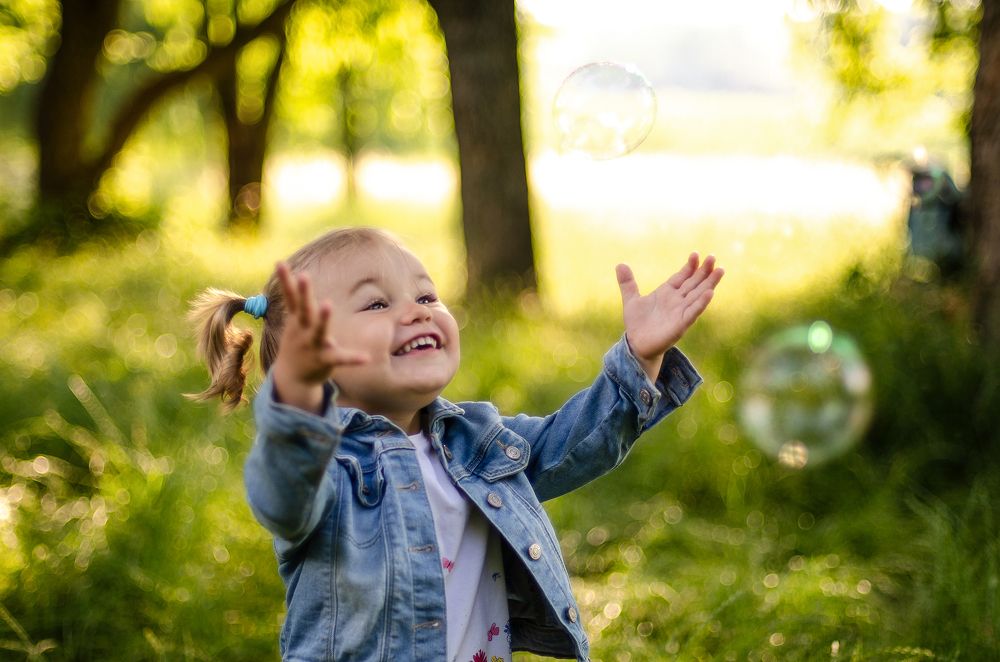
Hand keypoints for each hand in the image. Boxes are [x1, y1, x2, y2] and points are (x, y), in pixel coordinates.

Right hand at [271, 262, 368, 412]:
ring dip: (323, 318)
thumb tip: (295, 272)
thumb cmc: (297, 343)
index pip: (291, 297)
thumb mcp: (294, 322)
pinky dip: (353, 358)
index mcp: (297, 320)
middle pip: (304, 310)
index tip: (279, 263)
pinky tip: (366, 357)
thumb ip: (297, 300)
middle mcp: (303, 331)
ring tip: (328, 304)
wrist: (292, 378)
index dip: (286, 280)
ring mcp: (314, 346)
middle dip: (304, 293)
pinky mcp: (326, 360)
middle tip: (304, 276)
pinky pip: (341, 358)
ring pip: (319, 331)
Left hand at [616, 253, 722, 380]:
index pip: (682, 276)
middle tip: (713, 257)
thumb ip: (627, 283)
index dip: (689, 266)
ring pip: (698, 295)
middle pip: (694, 283)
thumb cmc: (637, 323)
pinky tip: (710, 293)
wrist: (637, 345)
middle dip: (704, 271)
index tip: (695, 254)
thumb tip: (620, 264)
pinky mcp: (681, 325)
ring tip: (720, 270)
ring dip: (709, 283)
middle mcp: (677, 301)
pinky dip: (701, 303)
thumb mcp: (631, 300)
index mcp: (667, 293)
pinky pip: (693, 312)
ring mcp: (681, 312)